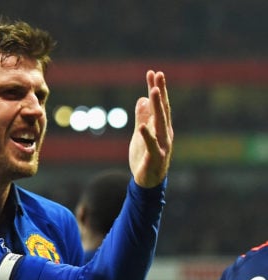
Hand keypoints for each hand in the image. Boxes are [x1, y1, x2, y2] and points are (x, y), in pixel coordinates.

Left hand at [128, 70, 172, 187]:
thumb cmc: (145, 157)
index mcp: (161, 127)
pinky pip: (151, 145)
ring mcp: (161, 145)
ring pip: (160, 124)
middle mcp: (165, 133)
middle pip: (163, 110)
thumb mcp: (140, 134)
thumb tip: (142, 99)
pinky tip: (142, 127)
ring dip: (158, 107)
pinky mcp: (154, 158)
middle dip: (160, 92)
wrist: (147, 182)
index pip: (159, 105)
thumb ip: (142, 118)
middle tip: (158, 75)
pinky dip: (147, 136)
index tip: (153, 73)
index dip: (156, 89)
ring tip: (153, 92)